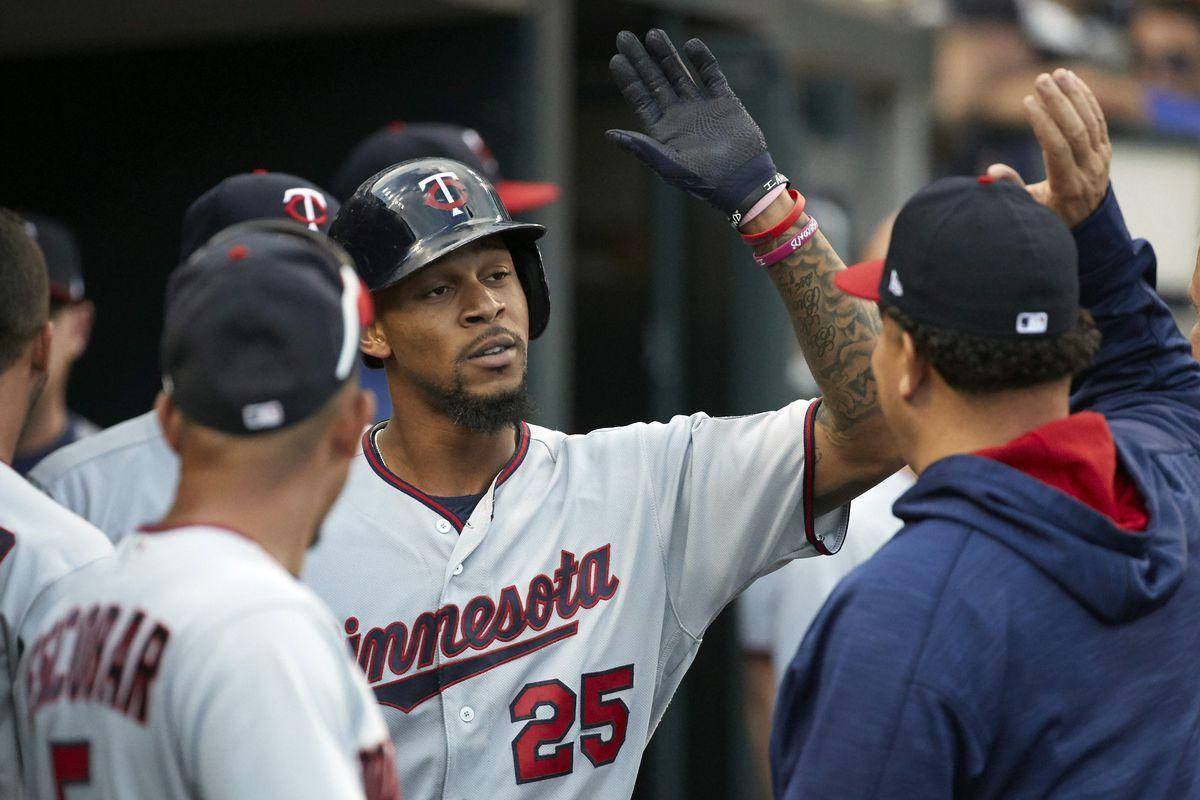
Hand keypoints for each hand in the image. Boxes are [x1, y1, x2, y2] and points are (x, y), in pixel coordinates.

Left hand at [606, 29, 783, 222]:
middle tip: (625, 37)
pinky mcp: (725, 102)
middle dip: (641, 60)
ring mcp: (701, 107)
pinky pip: (711, 75)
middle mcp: (679, 116)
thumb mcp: (668, 166)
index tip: (616, 59)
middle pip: (655, 81)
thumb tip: (610, 135)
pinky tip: (691, 45)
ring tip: (653, 34)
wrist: (742, 182)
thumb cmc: (703, 181)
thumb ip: (641, 147)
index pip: (640, 99)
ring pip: (680, 73)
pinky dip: (702, 60)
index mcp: (663, 131)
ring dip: (667, 55)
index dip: (628, 79)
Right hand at [986, 69, 1111, 228]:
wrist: (1088, 221)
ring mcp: (1101, 158)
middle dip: (1058, 102)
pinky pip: (1099, 118)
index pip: (1057, 149)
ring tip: (1056, 73)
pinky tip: (1074, 80)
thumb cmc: (1051, 214)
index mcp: (1068, 187)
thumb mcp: (1029, 209)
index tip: (1027, 102)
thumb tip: (993, 170)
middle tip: (1040, 79)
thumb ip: (1012, 189)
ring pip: (1090, 121)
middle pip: (1077, 131)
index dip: (1043, 124)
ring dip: (1073, 94)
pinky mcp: (1105, 148)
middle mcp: (1089, 170)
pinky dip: (1087, 98)